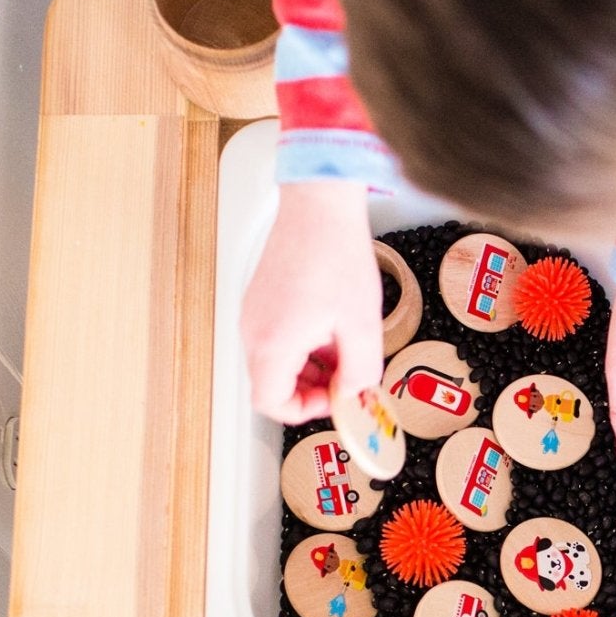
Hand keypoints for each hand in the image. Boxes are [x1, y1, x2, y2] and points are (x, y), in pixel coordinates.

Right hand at [241, 180, 382, 423]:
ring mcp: (253, 313)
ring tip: (341, 347)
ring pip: (275, 361)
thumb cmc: (335, 254)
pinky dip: (301, 344)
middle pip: (272, 384)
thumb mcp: (362, 324)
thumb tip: (354, 393)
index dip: (305, 411)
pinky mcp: (260, 298)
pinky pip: (275, 337)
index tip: (335, 399)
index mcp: (272, 343)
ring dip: (309, 366)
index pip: (271, 403)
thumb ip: (360, 370)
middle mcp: (253, 330)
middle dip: (312, 388)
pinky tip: (330, 326)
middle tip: (345, 376)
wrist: (319, 205)